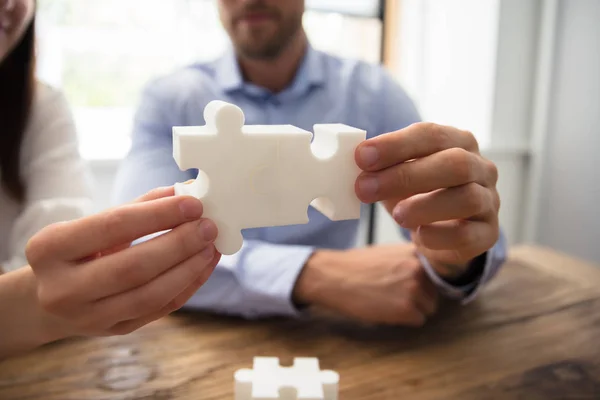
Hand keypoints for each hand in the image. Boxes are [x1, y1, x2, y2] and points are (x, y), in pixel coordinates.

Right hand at [25, 186, 219, 339]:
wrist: (47, 299)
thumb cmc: (75, 252)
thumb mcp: (91, 225)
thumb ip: (136, 208)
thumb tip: (183, 193)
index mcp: (49, 248)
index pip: (113, 226)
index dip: (158, 214)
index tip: (193, 204)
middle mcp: (63, 288)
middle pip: (133, 267)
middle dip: (179, 244)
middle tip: (208, 227)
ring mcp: (88, 317)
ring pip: (150, 295)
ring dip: (188, 269)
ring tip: (211, 246)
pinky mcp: (113, 331)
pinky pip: (159, 309)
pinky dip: (187, 286)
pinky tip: (204, 265)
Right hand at [293, 244, 438, 325]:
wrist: (334, 276)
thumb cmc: (357, 265)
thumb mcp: (389, 252)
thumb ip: (411, 259)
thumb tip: (428, 271)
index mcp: (416, 252)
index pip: (438, 272)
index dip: (427, 281)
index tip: (416, 285)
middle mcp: (419, 268)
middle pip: (435, 293)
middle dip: (420, 297)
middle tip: (395, 294)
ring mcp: (414, 288)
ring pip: (428, 308)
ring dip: (413, 309)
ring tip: (389, 301)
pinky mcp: (406, 308)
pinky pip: (418, 320)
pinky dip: (404, 320)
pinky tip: (386, 310)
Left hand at [354, 122, 499, 276]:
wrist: (444, 232)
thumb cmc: (418, 193)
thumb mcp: (399, 173)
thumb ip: (381, 166)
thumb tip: (356, 162)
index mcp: (458, 142)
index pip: (431, 135)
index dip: (395, 145)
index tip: (361, 157)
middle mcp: (481, 168)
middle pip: (454, 164)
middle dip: (405, 175)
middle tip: (365, 188)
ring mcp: (489, 201)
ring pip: (467, 198)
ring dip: (425, 206)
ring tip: (396, 215)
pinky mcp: (488, 234)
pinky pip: (469, 234)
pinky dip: (441, 235)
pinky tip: (419, 235)